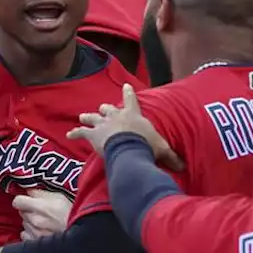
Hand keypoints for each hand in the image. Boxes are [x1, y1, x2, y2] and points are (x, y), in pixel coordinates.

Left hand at [15, 189, 72, 239]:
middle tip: (41, 210)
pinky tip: (40, 230)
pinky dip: (30, 232)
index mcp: (39, 206)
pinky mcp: (35, 242)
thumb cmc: (73, 213)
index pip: (18, 201)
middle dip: (29, 210)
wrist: (83, 233)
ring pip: (24, 223)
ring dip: (30, 221)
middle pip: (22, 212)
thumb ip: (40, 193)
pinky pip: (25, 235)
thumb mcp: (59, 196)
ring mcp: (34, 233)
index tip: (27, 200)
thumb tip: (28, 191)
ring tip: (44, 221)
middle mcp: (34, 220)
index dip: (22, 199)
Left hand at [66, 84, 183, 170]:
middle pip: (108, 108)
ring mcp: (103, 124)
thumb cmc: (146, 145)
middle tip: (103, 108)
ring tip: (82, 117)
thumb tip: (184, 166)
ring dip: (88, 117)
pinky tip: (68, 134)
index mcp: (133, 114)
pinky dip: (74, 133)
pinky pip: (81, 132)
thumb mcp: (161, 149)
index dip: (128, 93)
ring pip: (93, 118)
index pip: (131, 99)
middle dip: (105, 109)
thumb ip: (171, 156)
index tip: (125, 86)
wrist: (128, 148)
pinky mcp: (92, 134)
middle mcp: (116, 116)